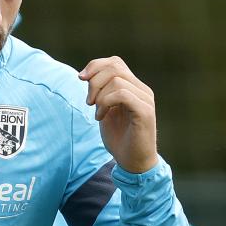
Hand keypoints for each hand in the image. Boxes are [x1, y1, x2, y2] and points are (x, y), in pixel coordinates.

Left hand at [79, 56, 158, 172]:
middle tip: (88, 102)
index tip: (80, 79)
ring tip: (97, 113)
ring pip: (117, 80)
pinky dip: (106, 103)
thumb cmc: (119, 138)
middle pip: (114, 67)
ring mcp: (146, 100)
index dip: (95, 66)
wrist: (133, 162)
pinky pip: (122, 94)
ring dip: (99, 96)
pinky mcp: (145, 112)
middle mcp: (142, 90)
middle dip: (94, 81)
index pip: (115, 62)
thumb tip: (85, 75)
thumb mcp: (104, 110)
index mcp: (134, 87)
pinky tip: (101, 117)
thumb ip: (100, 93)